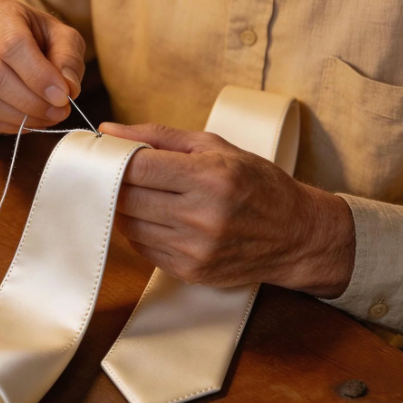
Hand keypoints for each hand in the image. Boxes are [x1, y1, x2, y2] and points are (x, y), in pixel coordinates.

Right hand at [0, 0, 85, 132]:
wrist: (2, 39)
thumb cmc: (35, 36)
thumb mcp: (61, 36)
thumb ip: (68, 58)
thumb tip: (68, 88)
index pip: (11, 45)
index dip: (38, 75)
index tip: (63, 96)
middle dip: (32, 102)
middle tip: (59, 111)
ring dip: (22, 118)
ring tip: (48, 117)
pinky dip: (8, 126)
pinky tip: (28, 120)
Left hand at [101, 122, 355, 297]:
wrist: (296, 234)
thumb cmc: (256, 183)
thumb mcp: (213, 146)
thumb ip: (157, 136)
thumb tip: (108, 130)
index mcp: (207, 177)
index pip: (136, 167)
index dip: (113, 159)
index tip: (106, 153)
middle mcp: (200, 216)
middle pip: (126, 199)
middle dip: (114, 183)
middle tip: (116, 172)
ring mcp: (194, 249)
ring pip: (129, 226)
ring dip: (123, 209)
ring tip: (138, 194)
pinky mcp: (191, 272)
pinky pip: (143, 249)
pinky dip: (139, 230)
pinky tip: (154, 216)